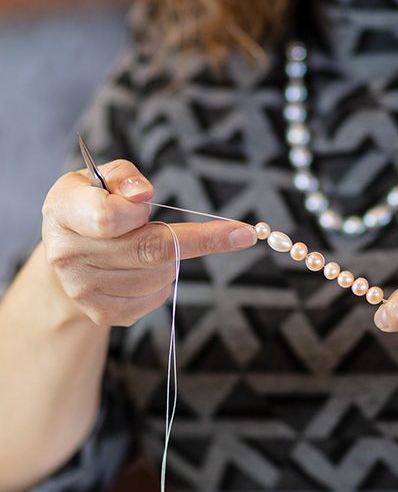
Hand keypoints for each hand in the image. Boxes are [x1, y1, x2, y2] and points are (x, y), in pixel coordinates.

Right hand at [42, 159, 256, 325]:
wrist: (65, 251)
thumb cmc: (92, 203)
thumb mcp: (102, 177)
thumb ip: (125, 177)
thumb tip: (143, 194)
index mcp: (65, 211)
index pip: (115, 217)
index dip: (165, 216)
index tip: (236, 228)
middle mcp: (68, 254)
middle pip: (150, 251)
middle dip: (197, 240)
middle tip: (239, 233)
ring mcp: (85, 290)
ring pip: (159, 276)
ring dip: (170, 259)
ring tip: (147, 243)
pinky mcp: (104, 314)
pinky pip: (156, 298)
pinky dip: (163, 281)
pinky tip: (143, 267)